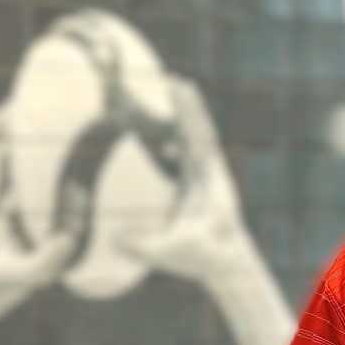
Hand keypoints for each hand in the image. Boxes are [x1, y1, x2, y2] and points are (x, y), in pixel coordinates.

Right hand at [115, 79, 261, 289]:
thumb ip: (146, 248)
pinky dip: (176, 143)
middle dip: (185, 106)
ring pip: (194, 142)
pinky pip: (188, 157)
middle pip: (198, 131)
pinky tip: (163, 143)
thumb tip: (116, 240)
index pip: (199, 139)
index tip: (180, 86)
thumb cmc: (204, 257)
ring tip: (165, 99)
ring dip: (180, 121)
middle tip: (170, 79)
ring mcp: (207, 178)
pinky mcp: (200, 186)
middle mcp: (211, 174)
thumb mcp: (174, 254)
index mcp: (209, 181)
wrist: (229, 265)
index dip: (188, 112)